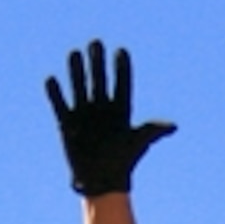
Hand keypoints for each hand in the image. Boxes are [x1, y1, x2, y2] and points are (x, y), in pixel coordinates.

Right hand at [44, 40, 174, 197]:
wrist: (102, 180)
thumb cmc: (124, 161)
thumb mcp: (139, 143)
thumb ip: (153, 130)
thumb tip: (173, 127)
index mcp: (121, 109)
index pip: (122, 83)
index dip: (122, 67)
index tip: (121, 51)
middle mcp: (102, 107)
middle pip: (99, 79)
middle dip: (97, 62)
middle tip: (96, 43)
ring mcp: (84, 113)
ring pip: (79, 86)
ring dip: (76, 71)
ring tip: (75, 53)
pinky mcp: (67, 123)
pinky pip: (59, 104)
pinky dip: (55, 93)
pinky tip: (52, 79)